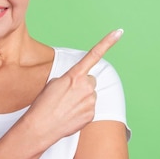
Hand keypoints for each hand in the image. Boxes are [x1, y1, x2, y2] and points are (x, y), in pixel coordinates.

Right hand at [24, 29, 123, 146]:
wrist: (41, 126)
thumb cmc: (44, 104)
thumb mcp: (55, 83)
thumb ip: (72, 79)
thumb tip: (81, 85)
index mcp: (75, 75)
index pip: (93, 55)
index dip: (107, 42)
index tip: (118, 32)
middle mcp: (86, 86)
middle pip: (90, 81)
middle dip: (82, 86)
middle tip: (67, 96)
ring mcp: (90, 101)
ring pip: (90, 95)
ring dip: (81, 99)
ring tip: (67, 106)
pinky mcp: (92, 114)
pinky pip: (90, 108)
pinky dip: (82, 111)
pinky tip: (70, 115)